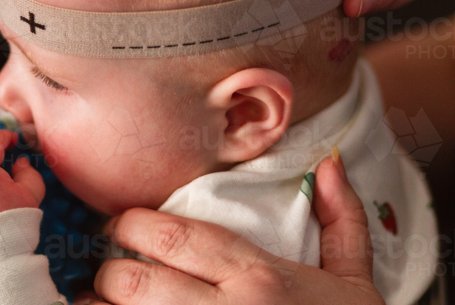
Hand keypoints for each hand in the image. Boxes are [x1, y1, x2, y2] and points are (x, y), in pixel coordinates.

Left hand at [87, 153, 383, 304]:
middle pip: (137, 280)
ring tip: (98, 303)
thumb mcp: (356, 283)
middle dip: (111, 273)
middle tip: (108, 270)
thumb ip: (343, 221)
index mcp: (260, 278)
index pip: (174, 236)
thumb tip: (330, 164)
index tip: (123, 224)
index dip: (132, 224)